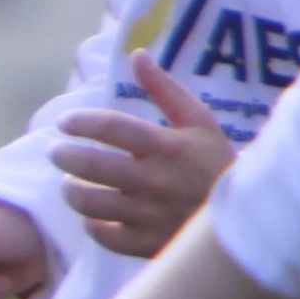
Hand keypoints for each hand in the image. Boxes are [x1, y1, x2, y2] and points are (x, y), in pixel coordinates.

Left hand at [50, 55, 228, 260]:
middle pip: (91, 166)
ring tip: (70, 181)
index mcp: (169, 147)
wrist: (243, 217)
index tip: (66, 122)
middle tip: (56, 151)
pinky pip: (102, 234)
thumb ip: (164, 89)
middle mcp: (156, 181)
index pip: (112, 128)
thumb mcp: (198, 121)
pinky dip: (92, 223)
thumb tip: (136, 55)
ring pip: (89, 202)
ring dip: (71, 189)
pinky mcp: (145, 243)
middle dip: (63, 155)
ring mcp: (149, 215)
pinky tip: (94, 213)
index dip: (81, 122)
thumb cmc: (214, 163)